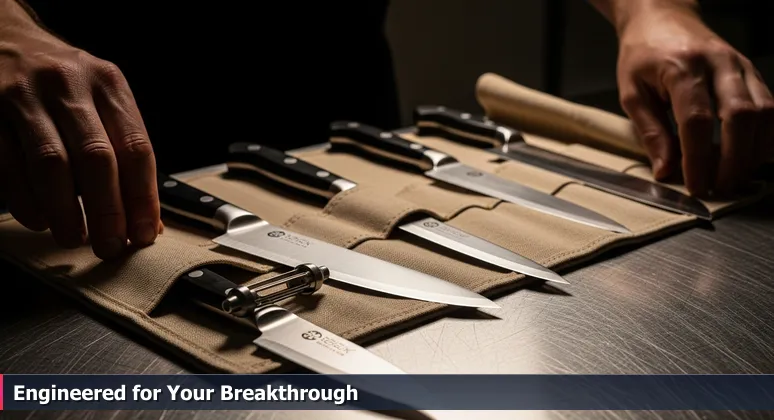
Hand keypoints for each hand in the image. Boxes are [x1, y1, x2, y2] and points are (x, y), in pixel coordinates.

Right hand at [0, 12, 160, 258]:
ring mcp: (24, 95)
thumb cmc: (63, 84)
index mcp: (108, 84)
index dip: (144, 198)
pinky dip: (26, 200)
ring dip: (67, 211)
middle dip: (108, 212)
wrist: (2, 36)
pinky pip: (9, 165)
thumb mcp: (101, 100)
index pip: (136, 148)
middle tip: (110, 247)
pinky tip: (39, 219)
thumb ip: (124, 151)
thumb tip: (148, 219)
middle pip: (97, 159)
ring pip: (52, 165)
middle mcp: (69, 85)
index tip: (145, 235)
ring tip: (75, 238)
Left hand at [616, 5, 773, 196]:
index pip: (697, 121)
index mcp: (682, 68)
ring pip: (764, 111)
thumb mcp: (632, 93)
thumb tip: (665, 170)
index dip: (699, 159)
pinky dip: (768, 134)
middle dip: (734, 159)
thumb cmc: (642, 55)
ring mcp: (740, 65)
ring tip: (737, 176)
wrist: (663, 16)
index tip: (697, 186)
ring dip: (754, 150)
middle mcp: (718, 64)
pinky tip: (755, 155)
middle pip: (740, 116)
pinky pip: (771, 105)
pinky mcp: (751, 71)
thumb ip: (650, 131)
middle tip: (721, 187)